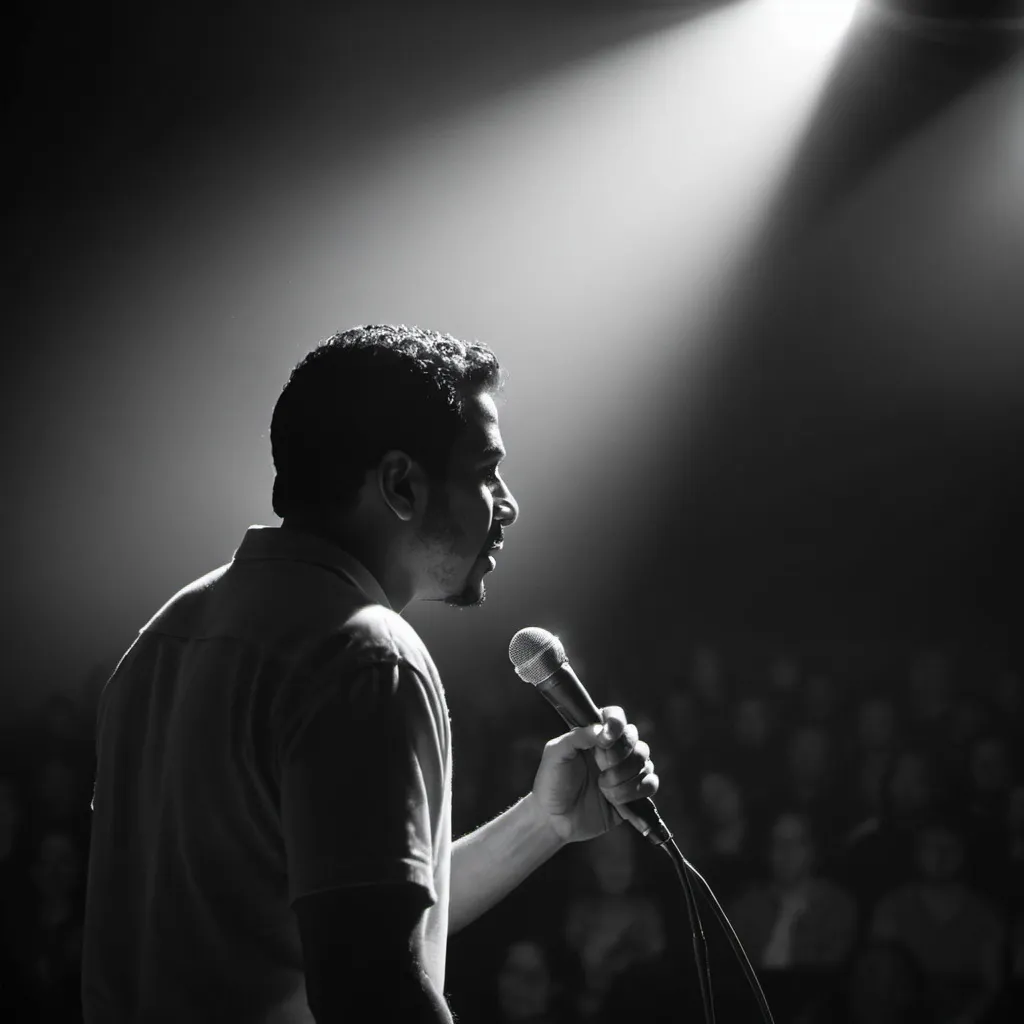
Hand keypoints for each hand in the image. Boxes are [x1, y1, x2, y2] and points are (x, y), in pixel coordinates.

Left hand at [530, 706, 658, 843]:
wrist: (555, 820)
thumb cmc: (552, 783)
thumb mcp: (556, 754)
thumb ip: (577, 736)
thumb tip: (602, 730)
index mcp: (595, 736)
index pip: (616, 717)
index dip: (616, 725)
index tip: (605, 741)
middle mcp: (613, 751)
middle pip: (635, 739)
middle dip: (619, 757)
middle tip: (600, 768)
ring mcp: (625, 772)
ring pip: (645, 762)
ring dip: (624, 777)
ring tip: (602, 788)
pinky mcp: (634, 794)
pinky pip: (651, 784)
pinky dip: (635, 791)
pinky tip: (615, 799)